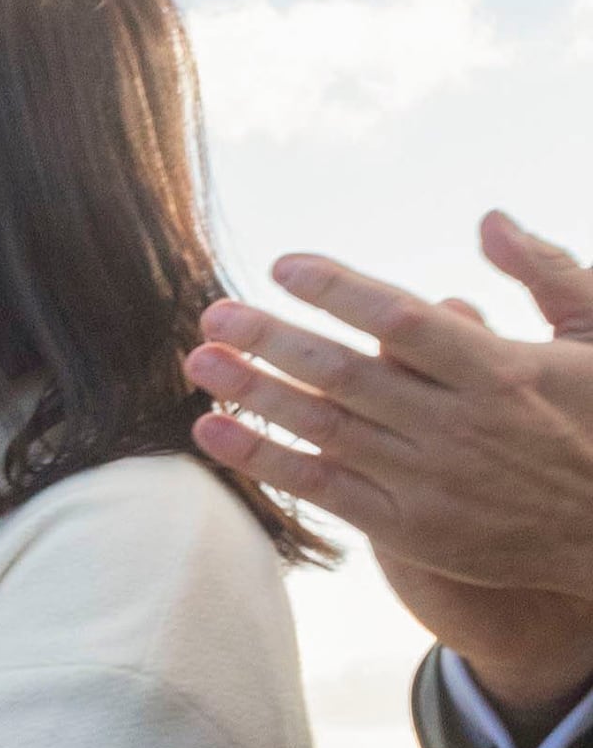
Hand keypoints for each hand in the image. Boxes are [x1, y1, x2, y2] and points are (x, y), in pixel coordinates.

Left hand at [186, 216, 592, 718]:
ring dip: (253, 392)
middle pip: (346, 372)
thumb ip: (547, 273)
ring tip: (199, 361)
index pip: (404, 318)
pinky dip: (262, 459)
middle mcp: (458, 425)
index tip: (283, 265)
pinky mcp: (408, 528)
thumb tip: (488, 220)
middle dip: (272, 339)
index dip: (338, 289)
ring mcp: (429, 479)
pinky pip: (320, 488)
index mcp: (503, 372)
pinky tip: (211, 432)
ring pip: (324, 428)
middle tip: (213, 311)